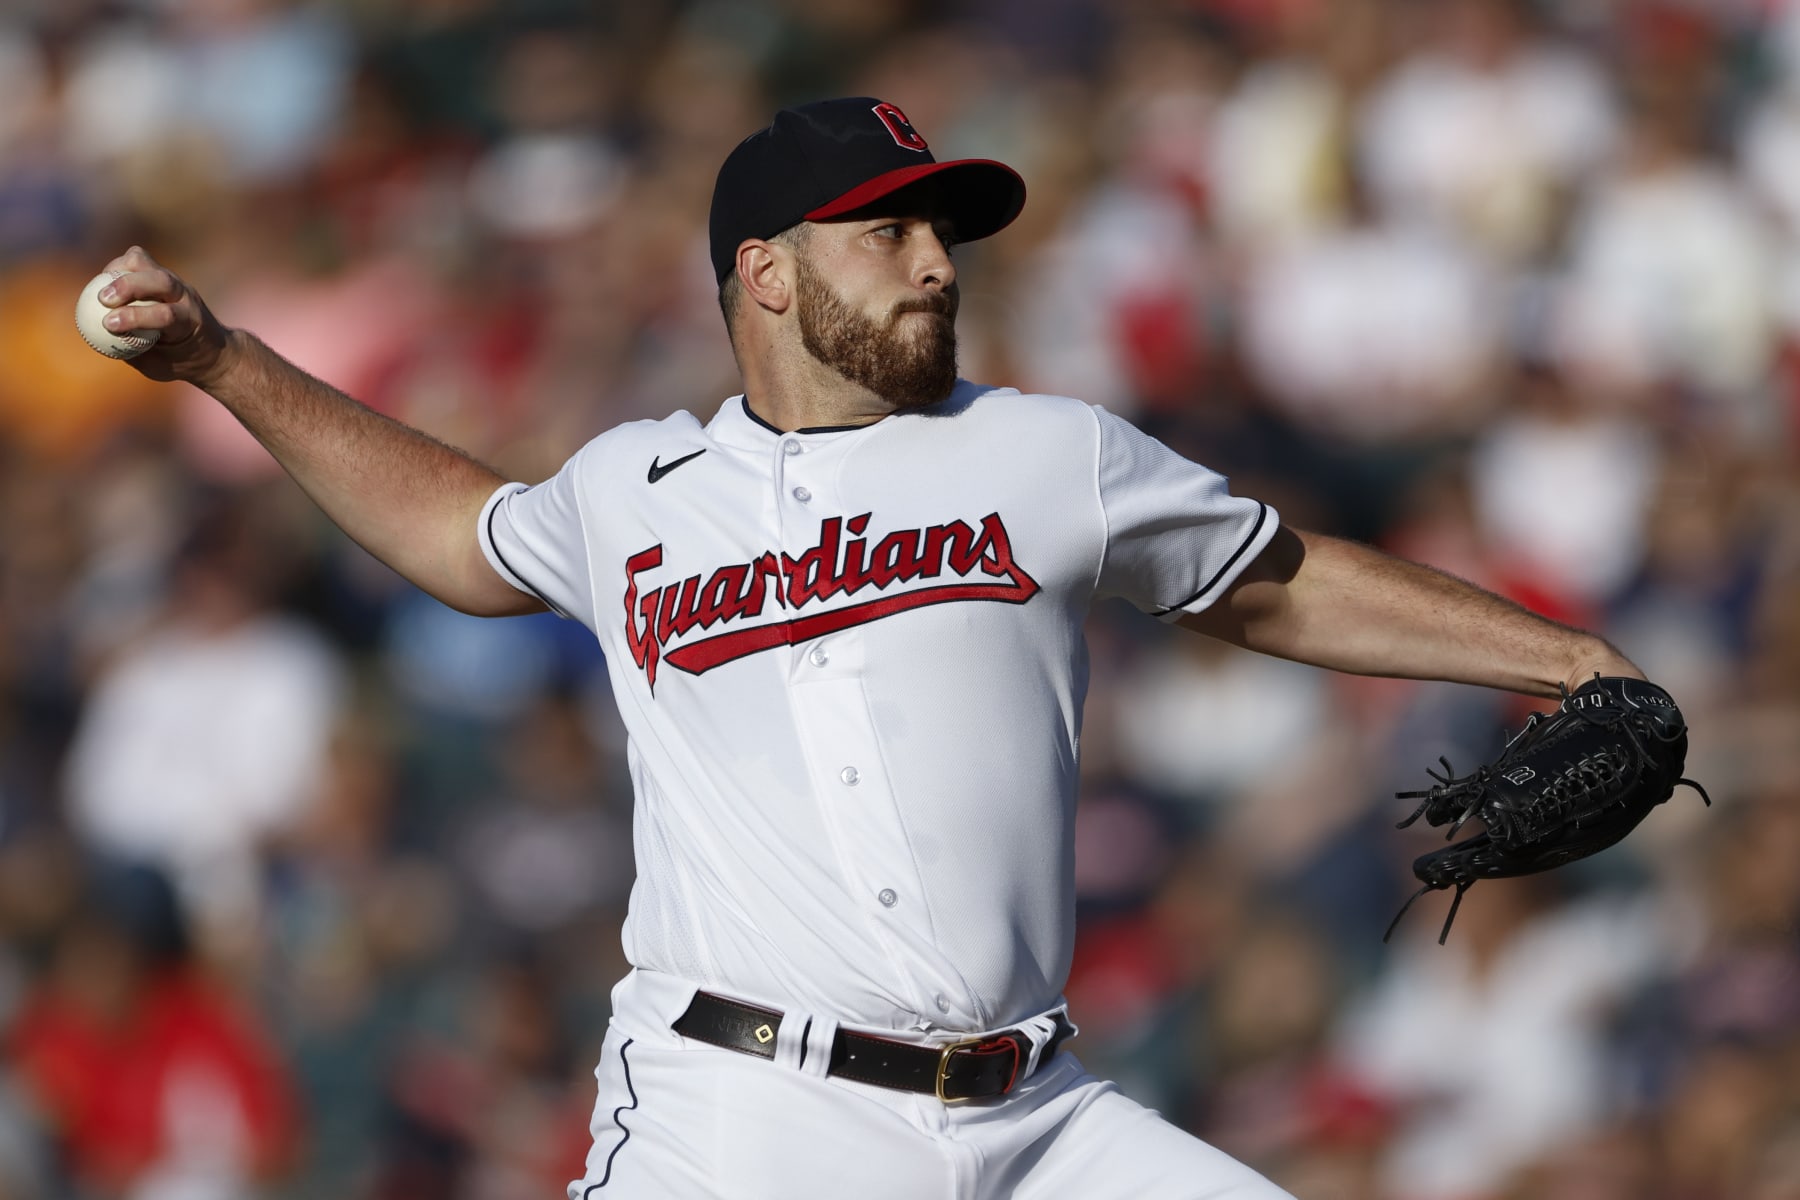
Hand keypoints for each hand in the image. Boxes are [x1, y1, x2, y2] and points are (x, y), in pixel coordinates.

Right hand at [94, 246, 237, 386]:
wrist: (214, 349)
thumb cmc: (183, 362)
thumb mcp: (162, 367)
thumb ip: (134, 353)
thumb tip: (100, 340)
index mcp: (190, 323)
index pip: (165, 314)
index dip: (135, 317)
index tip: (109, 324)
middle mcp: (186, 298)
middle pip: (160, 280)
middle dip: (128, 286)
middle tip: (102, 299)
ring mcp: (175, 282)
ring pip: (147, 263)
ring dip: (119, 270)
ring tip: (100, 289)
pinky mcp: (162, 274)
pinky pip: (138, 260)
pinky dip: (118, 266)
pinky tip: (104, 282)